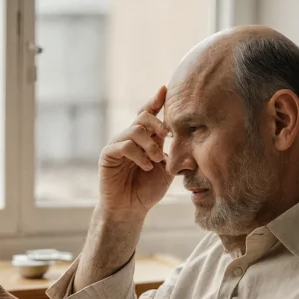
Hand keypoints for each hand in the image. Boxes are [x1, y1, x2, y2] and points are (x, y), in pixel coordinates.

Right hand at [98, 86, 173, 219]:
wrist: (131, 209)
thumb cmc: (148, 189)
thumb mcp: (167, 169)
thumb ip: (174, 153)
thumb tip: (191, 140)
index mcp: (145, 138)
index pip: (149, 113)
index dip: (156, 100)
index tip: (166, 89)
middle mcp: (130, 137)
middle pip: (143, 116)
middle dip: (158, 124)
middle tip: (169, 136)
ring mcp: (117, 144)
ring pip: (135, 130)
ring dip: (150, 144)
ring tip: (157, 159)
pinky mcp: (108, 155)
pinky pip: (123, 145)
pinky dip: (138, 155)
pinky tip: (146, 166)